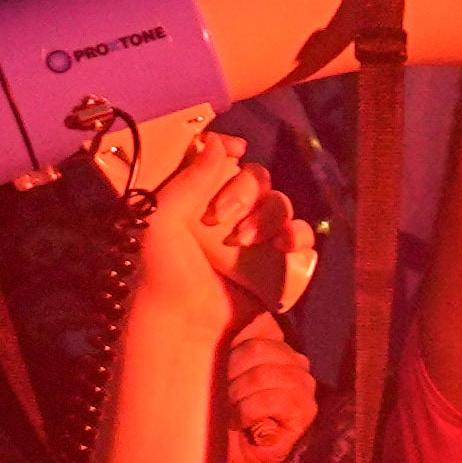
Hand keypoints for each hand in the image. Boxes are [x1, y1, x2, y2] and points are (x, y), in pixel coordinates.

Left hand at [118, 122, 286, 316]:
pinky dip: (298, 237)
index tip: (234, 149)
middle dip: (246, 191)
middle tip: (223, 217)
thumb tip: (218, 141)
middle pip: (257, 177)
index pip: (222, 159)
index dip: (231, 150)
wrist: (184, 320)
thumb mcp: (161, 218)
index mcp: (196, 197)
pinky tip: (284, 247)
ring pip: (281, 203)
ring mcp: (254, 236)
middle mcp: (227, 211)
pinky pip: (300, 237)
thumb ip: (189, 178)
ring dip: (271, 216)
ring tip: (251, 242)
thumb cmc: (161, 271)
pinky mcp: (275, 261)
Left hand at [214, 312, 318, 462]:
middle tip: (218, 398)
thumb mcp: (213, 373)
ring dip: (235, 397)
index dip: (231, 341)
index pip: (259, 323)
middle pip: (258, 348)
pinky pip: (271, 400)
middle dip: (229, 374)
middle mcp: (294, 360)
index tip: (214, 366)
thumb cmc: (214, 415)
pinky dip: (246, 413)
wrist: (225, 461)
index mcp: (273, 344)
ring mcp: (304, 385)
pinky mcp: (306, 410)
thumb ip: (217, 346)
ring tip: (227, 413)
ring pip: (263, 375)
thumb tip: (201, 318)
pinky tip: (241, 424)